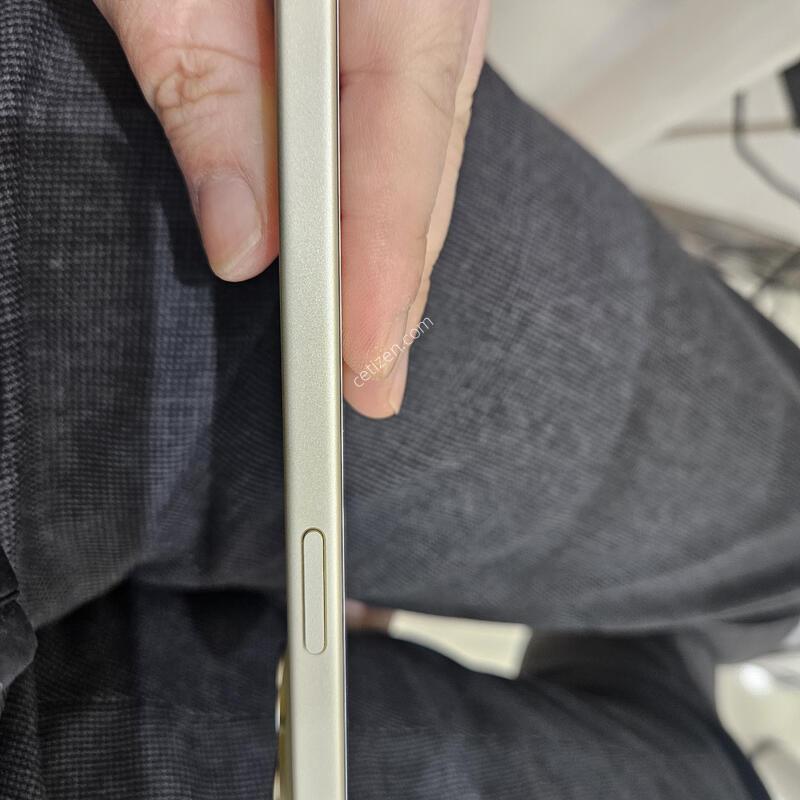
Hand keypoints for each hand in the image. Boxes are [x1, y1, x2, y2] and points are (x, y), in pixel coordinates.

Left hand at [94, 0, 489, 416]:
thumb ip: (206, 88)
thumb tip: (244, 235)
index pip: (404, 136)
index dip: (385, 259)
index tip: (365, 353)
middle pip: (428, 156)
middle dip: (400, 281)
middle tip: (375, 380)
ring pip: (425, 142)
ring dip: (397, 245)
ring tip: (379, 334)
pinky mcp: (398, 8)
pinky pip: (410, 113)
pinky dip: (387, 188)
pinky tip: (372, 239)